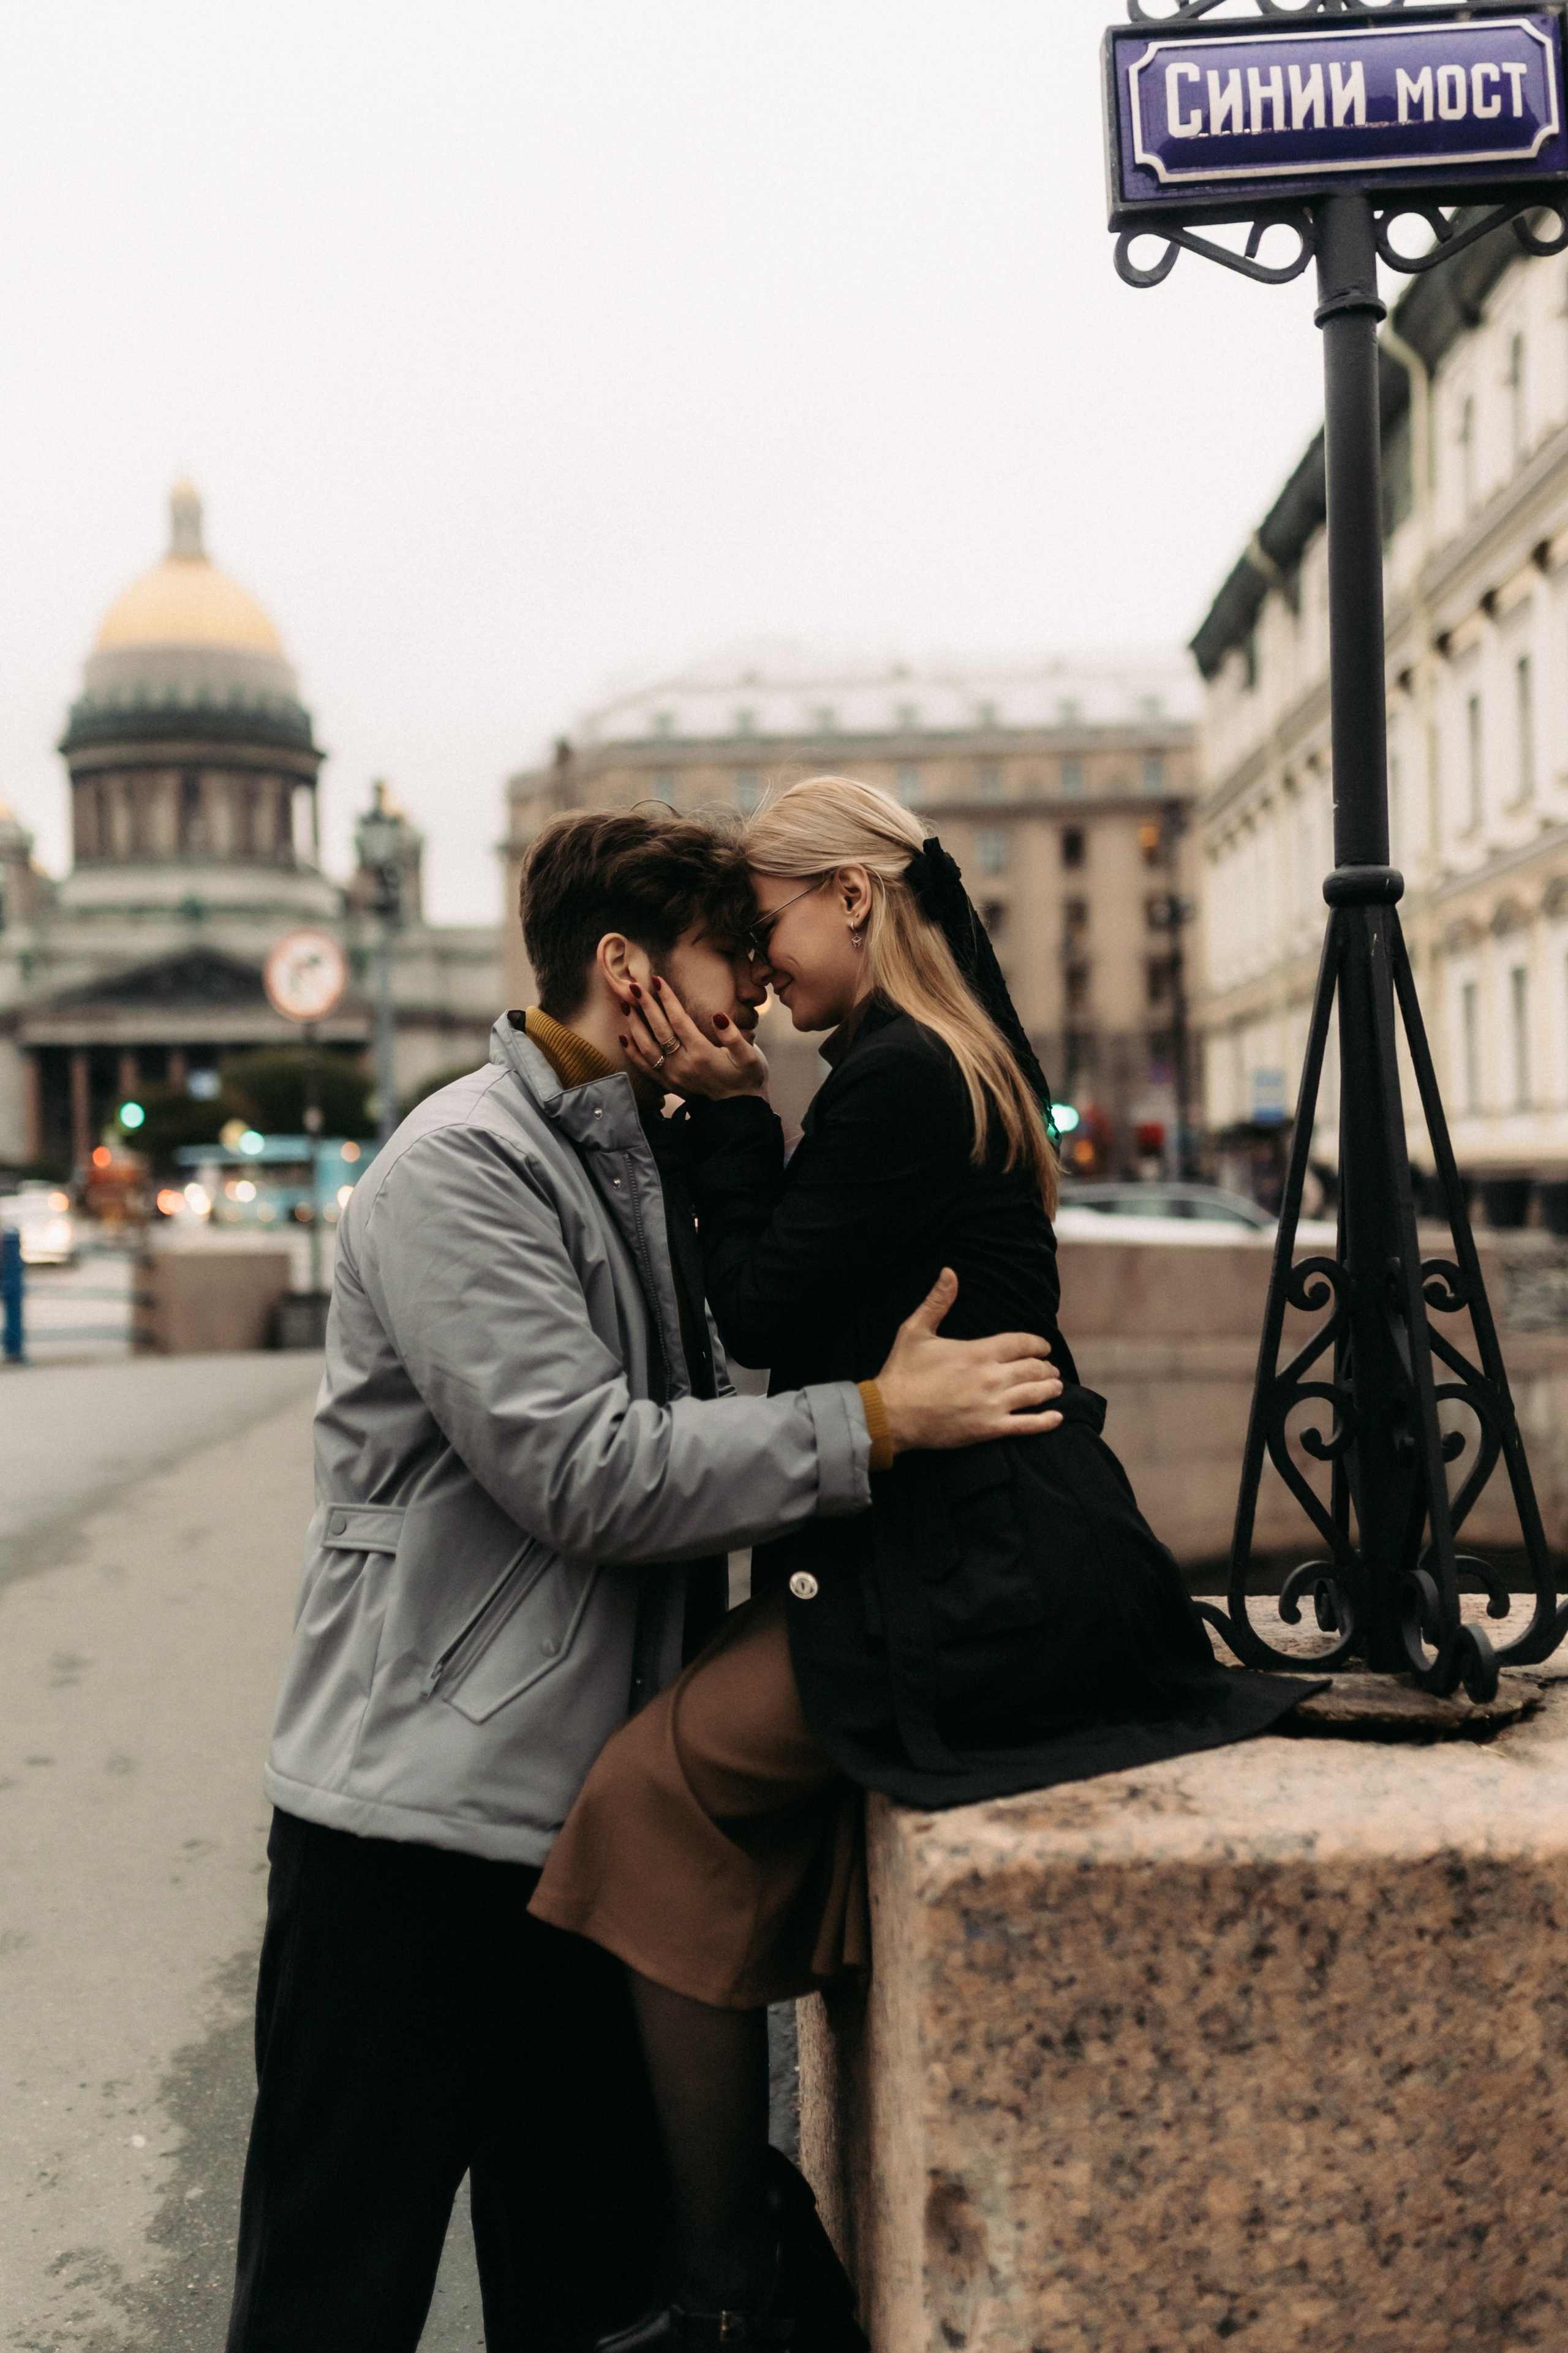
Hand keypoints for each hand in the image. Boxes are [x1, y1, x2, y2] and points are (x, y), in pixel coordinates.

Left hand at [618, 975, 768, 1100]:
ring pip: (647, 1047)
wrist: (739, 1110)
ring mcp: (673, 1076)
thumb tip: (718, 1016)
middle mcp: (683, 1065)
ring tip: (625, 1004)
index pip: (679, 1020)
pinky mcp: (668, 1084)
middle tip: (633, 986)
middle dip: (645, 1006)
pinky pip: (645, 1067)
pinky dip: (632, 1052)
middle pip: (659, 1030)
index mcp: (702, 1054)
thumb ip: (733, 1037)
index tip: (657, 980)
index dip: (667, 999)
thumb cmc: (747, 1078)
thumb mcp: (749, 1057)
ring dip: (634, 1025)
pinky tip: (624, 1036)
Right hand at [875, 1269, 1062, 1453]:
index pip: (1021, 1343)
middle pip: (1032, 1368)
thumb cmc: (902, 1372)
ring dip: (1050, 1388)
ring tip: (1056, 1386)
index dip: (1037, 1344)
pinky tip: (1056, 1417)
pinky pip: (1027, 1425)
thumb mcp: (915, 1331)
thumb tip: (949, 1272)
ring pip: (1034, 1393)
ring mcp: (992, 1404)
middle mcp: (991, 1377)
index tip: (1044, 1347)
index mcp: (978, 1351)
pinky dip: (1045, 1421)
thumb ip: (937, 1302)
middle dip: (1045, 1367)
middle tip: (1050, 1368)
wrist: (891, 1415)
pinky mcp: (989, 1429)